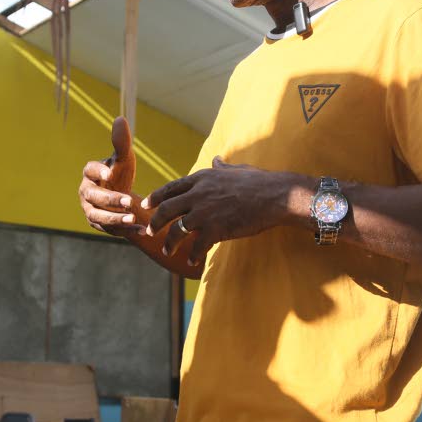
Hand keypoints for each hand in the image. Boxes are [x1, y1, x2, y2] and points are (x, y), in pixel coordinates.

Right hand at [78, 116, 146, 236]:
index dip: (98, 171)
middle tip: (128, 201)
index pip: (89, 170)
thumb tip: (120, 119)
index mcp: (89, 173)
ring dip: (116, 219)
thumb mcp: (123, 158)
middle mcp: (86, 193)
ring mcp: (90, 210)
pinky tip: (142, 229)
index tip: (110, 173)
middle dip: (110, 200)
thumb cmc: (120, 173)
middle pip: (94, 197)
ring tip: (133, 218)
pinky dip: (126, 230)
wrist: (121, 196)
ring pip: (99, 216)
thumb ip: (121, 142)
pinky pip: (111, 230)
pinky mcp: (100, 225)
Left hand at [142, 157, 296, 266]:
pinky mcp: (215, 229)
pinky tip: (192, 263)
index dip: (156, 197)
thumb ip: (221, 167)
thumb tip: (216, 159)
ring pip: (177, 230)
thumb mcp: (235, 169)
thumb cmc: (258, 181)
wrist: (275, 196)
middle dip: (155, 221)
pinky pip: (197, 246)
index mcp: (201, 179)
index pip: (171, 188)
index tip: (146, 204)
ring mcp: (205, 212)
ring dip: (169, 242)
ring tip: (167, 251)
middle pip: (167, 209)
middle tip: (150, 230)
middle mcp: (198, 194)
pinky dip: (193, 256)